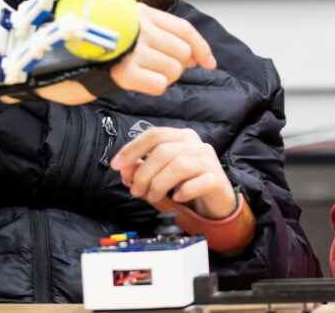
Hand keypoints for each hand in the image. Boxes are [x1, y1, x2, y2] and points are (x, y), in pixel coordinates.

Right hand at [108, 3, 215, 95]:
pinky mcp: (124, 72)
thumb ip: (166, 36)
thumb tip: (197, 57)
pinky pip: (159, 85)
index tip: (209, 63)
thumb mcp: (134, 29)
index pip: (184, 29)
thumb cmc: (108, 46)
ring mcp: (132, 49)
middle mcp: (139, 28)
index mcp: (142, 13)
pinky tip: (140, 82)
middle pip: (183, 51)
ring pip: (174, 70)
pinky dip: (154, 87)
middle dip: (179, 66)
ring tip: (147, 74)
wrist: (68, 60)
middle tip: (161, 68)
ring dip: (166, 78)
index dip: (202, 47)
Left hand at [110, 127, 236, 218]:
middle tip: (136, 191)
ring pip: (179, 165)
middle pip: (163, 150)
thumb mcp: (160, 175)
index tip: (117, 165)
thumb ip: (142, 169)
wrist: (216, 200)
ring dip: (159, 184)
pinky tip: (177, 198)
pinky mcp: (217, 179)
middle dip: (143, 173)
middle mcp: (197, 145)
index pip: (155, 134)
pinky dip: (183, 191)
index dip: (133, 148)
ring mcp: (209, 161)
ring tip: (152, 197)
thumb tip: (123, 168)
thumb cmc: (186, 183)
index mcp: (182, 137)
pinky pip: (198, 182)